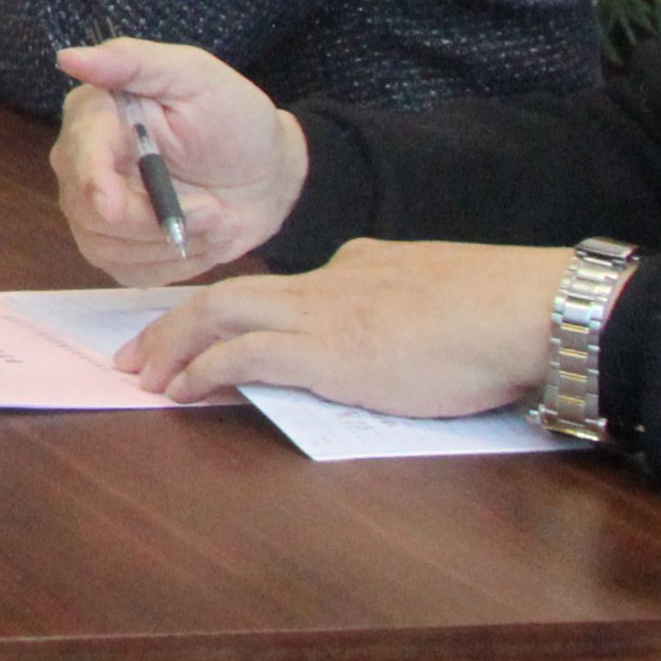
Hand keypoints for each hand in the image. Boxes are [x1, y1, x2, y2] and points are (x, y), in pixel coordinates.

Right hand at [49, 40, 310, 283]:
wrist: (268, 172)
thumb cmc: (234, 117)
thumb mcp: (194, 76)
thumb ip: (134, 62)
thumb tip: (70, 58)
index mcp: (95, 118)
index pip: (77, 154)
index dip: (92, 182)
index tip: (114, 206)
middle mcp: (83, 166)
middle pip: (86, 209)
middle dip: (153, 219)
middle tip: (217, 210)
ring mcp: (96, 212)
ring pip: (106, 246)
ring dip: (173, 242)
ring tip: (222, 219)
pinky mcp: (119, 250)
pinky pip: (130, 272)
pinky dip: (176, 263)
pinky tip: (206, 238)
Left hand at [119, 239, 573, 416]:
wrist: (524, 310)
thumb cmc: (500, 316)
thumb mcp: (436, 301)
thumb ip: (400, 310)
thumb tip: (382, 338)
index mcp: (356, 267)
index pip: (277, 290)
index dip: (229, 315)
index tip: (202, 336)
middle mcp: (329, 281)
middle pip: (227, 294)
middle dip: (172, 324)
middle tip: (136, 353)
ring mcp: (325, 312)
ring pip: (219, 314)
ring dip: (172, 346)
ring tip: (145, 376)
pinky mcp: (328, 351)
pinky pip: (243, 355)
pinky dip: (204, 370)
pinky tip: (184, 392)